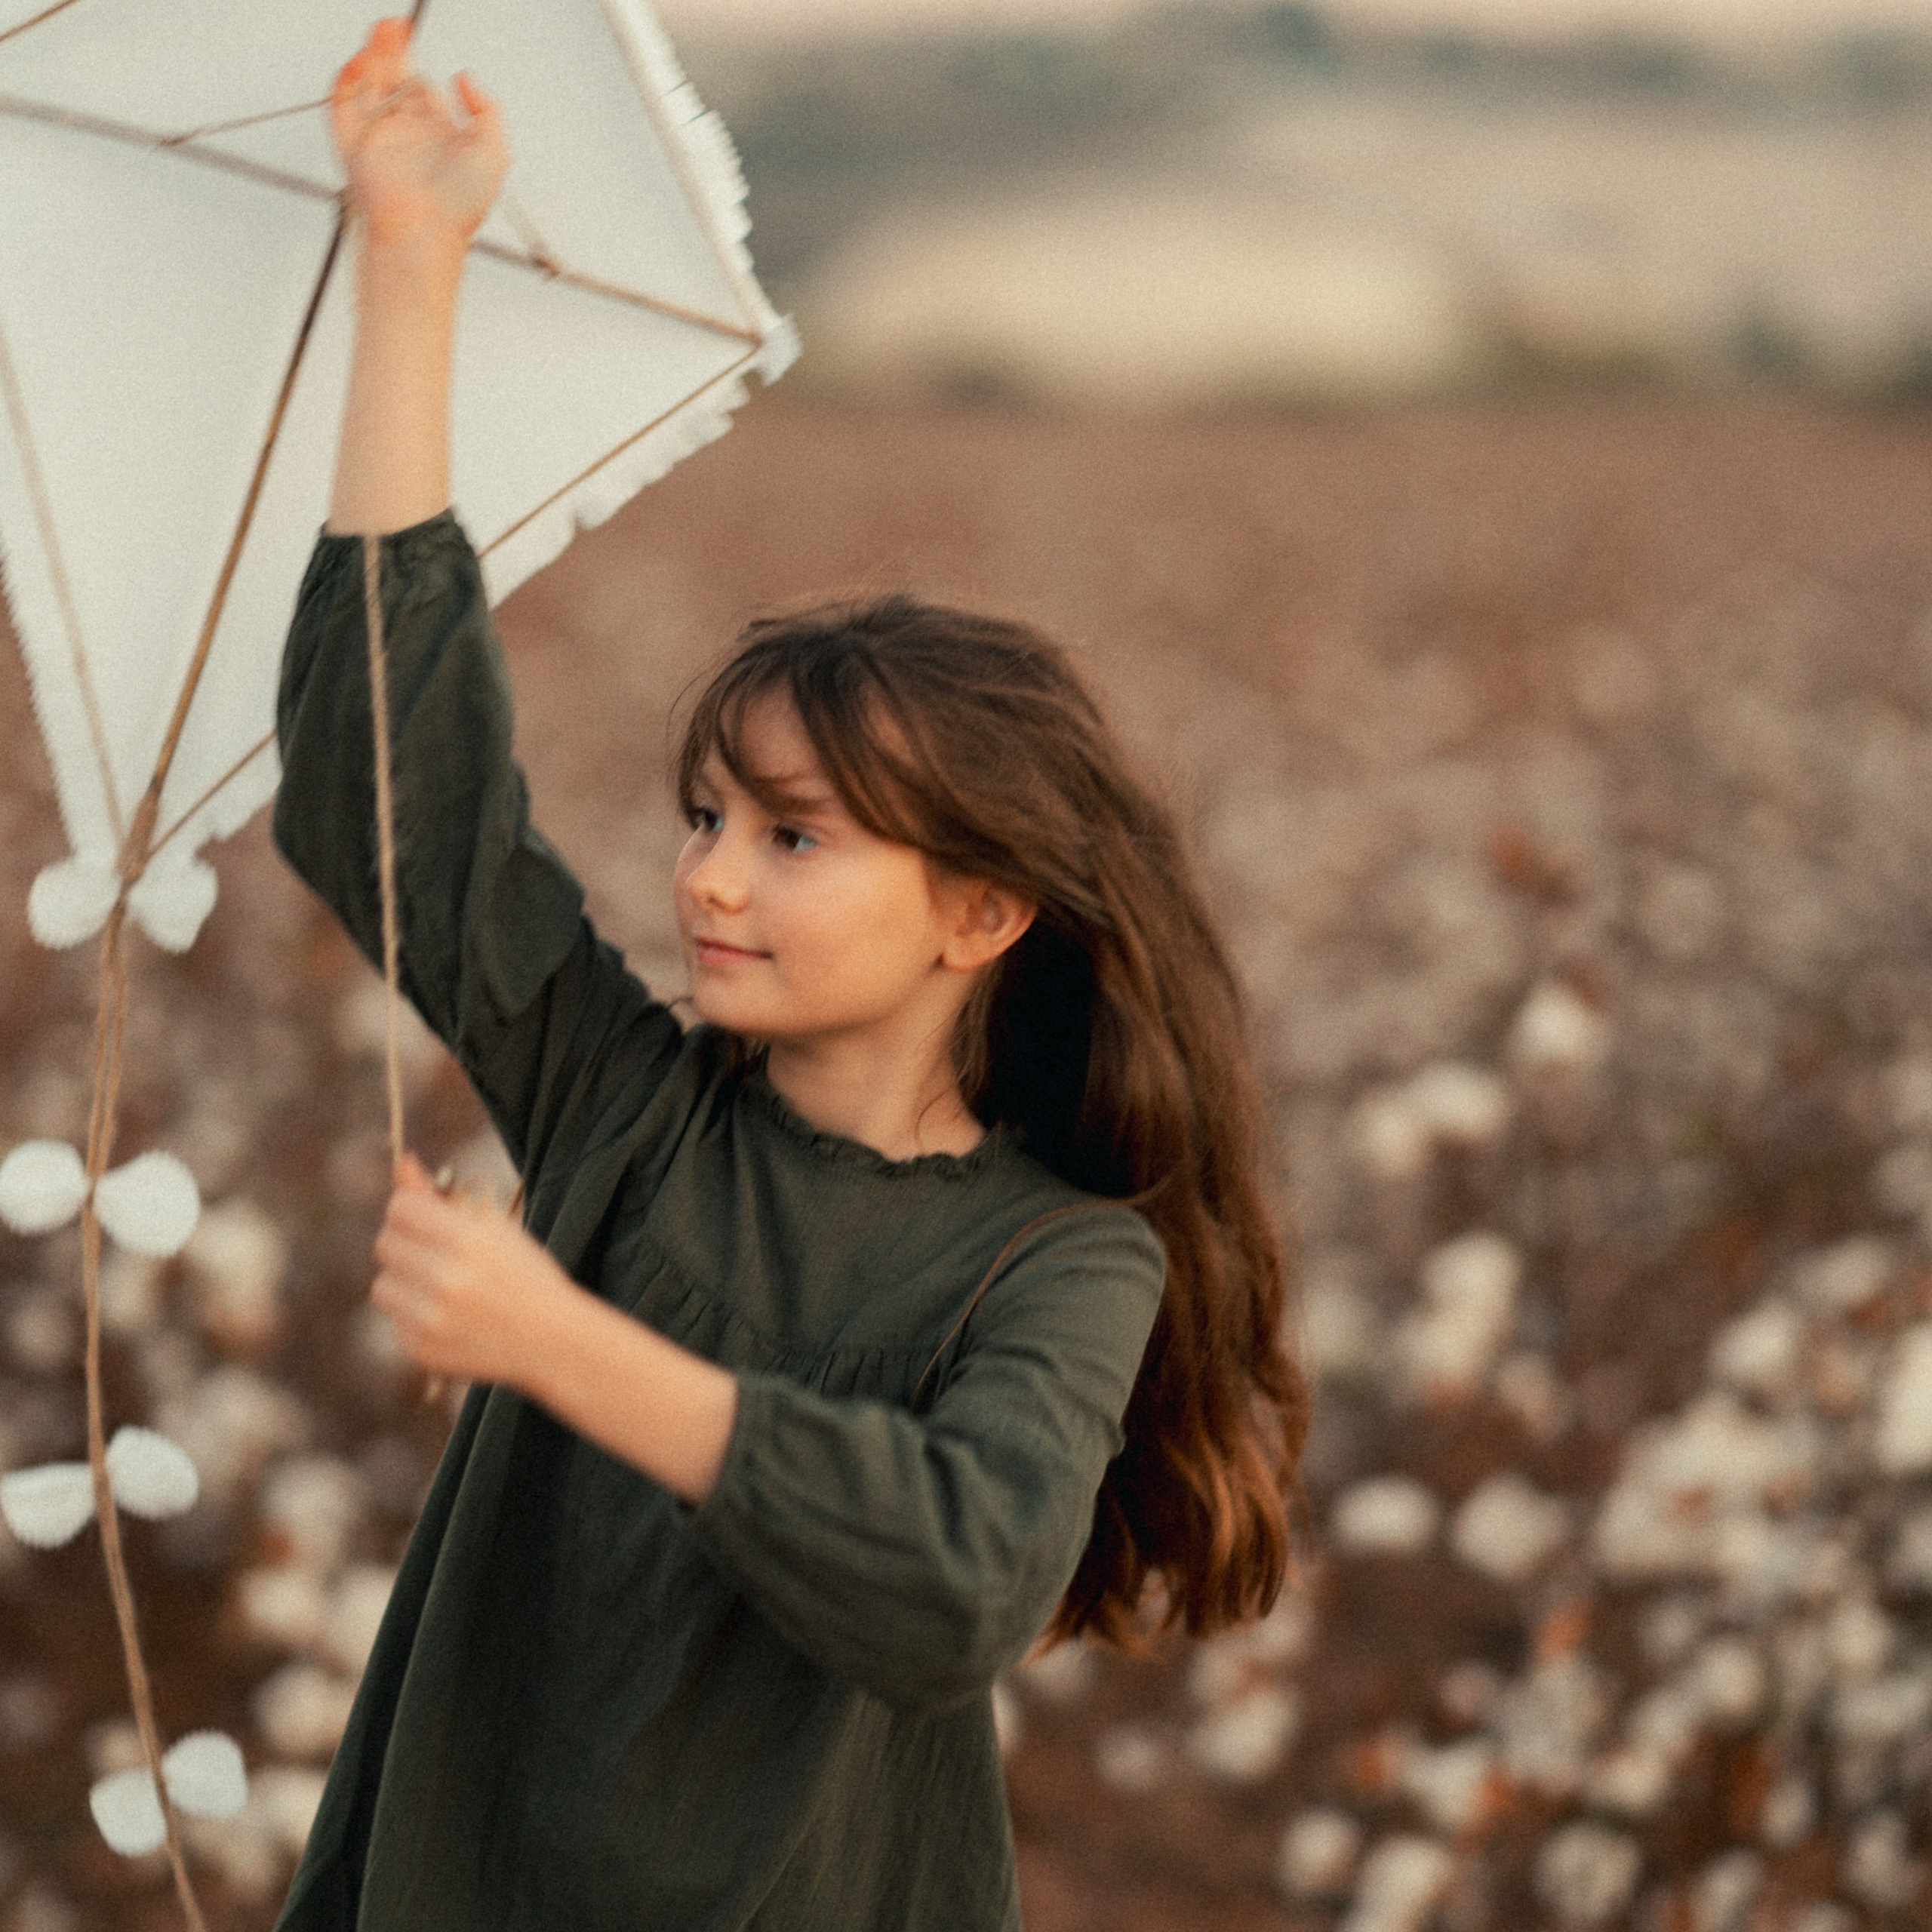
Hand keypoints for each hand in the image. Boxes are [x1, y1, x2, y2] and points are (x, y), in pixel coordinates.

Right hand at [331, 18, 506, 250]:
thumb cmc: (460, 206)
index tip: (412, 37)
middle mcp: (405, 135)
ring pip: (367, 85)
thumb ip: (486, 109)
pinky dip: (348, 79)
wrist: (425, 232)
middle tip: (394, 25)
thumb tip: (464, 77)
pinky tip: (362, 60)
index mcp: (435, 135)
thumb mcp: (494, 151)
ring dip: (371, 56)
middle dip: (391, 50)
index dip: (415, 65)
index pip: (419, 89)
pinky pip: (343, 104)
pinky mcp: (353, 145)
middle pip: (391, 80)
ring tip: (382, 30)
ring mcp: (378, 138)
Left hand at [370, 1153, 573, 1389]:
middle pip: (385, 1244)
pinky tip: (447, 1315)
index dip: (411, 1208)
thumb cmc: (525, 1275)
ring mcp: (428, 1319)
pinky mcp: (419, 1348)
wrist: (551, 1340)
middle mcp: (444, 1280)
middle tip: (436, 1251)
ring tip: (440, 1286)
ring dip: (404, 1281)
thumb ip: (439, 1197)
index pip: (400, 1209)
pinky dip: (414, 1313)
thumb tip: (402, 1162)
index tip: (426, 1216)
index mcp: (467, 1241)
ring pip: (381, 1285)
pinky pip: (394, 1318)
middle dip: (406, 1243)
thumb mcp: (492, 1227)